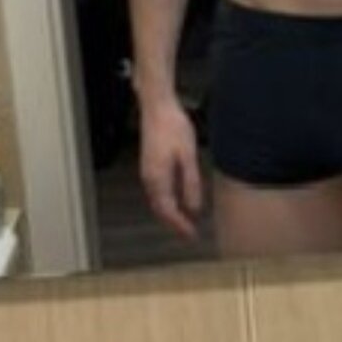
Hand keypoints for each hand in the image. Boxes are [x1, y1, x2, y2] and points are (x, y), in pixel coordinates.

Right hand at [139, 98, 203, 239]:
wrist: (157, 106)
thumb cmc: (173, 127)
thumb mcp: (188, 156)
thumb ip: (191, 183)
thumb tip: (194, 208)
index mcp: (158, 178)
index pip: (168, 210)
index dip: (180, 225)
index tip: (192, 235)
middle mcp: (149, 178)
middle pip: (160, 208)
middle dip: (174, 223)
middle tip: (188, 233)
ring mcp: (147, 171)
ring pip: (157, 200)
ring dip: (169, 213)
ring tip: (184, 221)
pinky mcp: (149, 164)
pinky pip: (156, 191)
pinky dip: (166, 201)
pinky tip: (176, 199)